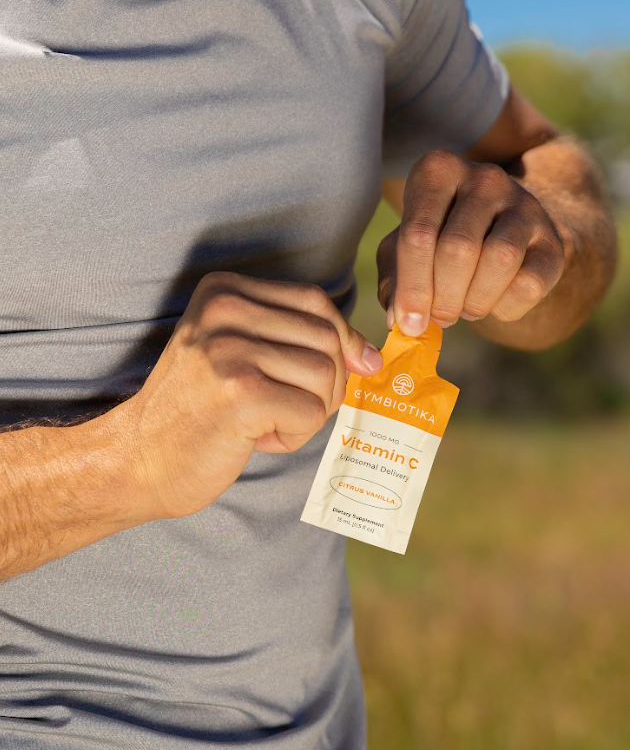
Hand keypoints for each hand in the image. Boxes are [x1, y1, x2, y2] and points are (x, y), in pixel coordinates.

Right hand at [117, 272, 382, 518]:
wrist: (137, 460)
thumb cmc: (199, 410)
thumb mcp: (240, 353)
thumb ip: (299, 339)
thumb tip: (371, 356)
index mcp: (223, 289)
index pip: (315, 301)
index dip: (342, 339)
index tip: (346, 371)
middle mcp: (224, 309)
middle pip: (327, 338)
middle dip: (327, 383)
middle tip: (290, 409)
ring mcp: (229, 349)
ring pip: (325, 376)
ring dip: (309, 412)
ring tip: (267, 423)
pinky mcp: (239, 392)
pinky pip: (311, 413)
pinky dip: (295, 434)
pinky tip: (257, 440)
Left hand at [377, 149, 566, 335]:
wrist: (502, 235)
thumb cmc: (441, 240)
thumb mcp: (406, 250)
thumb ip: (394, 281)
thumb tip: (400, 320)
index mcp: (438, 170)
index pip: (418, 234)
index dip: (412, 287)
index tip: (409, 323)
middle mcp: (485, 178)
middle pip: (458, 249)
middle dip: (443, 297)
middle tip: (440, 316)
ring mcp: (525, 204)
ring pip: (499, 260)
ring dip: (475, 301)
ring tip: (465, 307)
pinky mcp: (553, 239)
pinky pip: (529, 283)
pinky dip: (505, 308)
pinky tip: (494, 303)